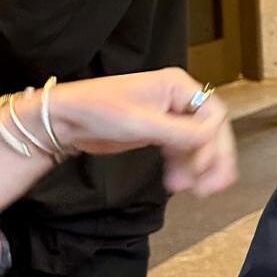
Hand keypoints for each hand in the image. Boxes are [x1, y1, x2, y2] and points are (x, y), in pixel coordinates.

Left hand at [49, 69, 236, 195]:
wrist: (63, 120)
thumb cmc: (94, 109)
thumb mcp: (139, 122)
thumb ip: (179, 131)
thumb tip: (209, 139)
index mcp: (177, 85)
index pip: (212, 114)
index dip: (211, 142)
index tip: (200, 165)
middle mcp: (179, 99)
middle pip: (211, 130)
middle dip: (212, 159)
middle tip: (211, 187)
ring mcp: (171, 116)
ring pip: (200, 143)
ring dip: (200, 168)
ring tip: (196, 191)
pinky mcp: (161, 133)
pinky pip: (184, 151)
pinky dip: (185, 168)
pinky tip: (178, 183)